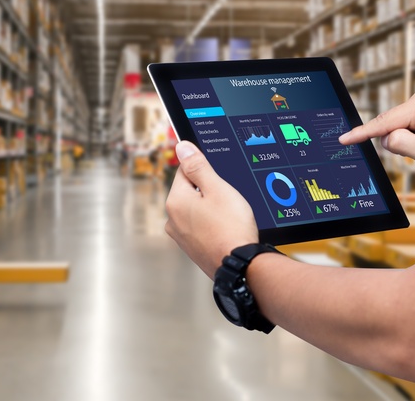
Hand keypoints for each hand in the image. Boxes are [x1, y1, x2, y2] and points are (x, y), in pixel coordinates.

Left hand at [165, 141, 258, 277]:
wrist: (241, 266)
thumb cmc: (231, 227)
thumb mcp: (217, 188)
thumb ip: (198, 166)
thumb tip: (181, 147)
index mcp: (175, 201)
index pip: (185, 171)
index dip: (205, 170)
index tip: (220, 179)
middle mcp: (172, 220)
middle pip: (191, 191)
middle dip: (209, 191)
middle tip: (228, 200)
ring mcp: (181, 237)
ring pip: (197, 210)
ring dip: (212, 209)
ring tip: (230, 217)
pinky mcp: (193, 249)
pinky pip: (202, 227)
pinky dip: (213, 225)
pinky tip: (227, 229)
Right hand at [339, 85, 414, 182]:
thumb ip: (398, 143)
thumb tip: (385, 137)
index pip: (384, 122)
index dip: (362, 133)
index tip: (343, 139)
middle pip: (390, 123)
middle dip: (397, 140)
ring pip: (396, 124)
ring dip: (405, 139)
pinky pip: (403, 122)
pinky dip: (409, 135)